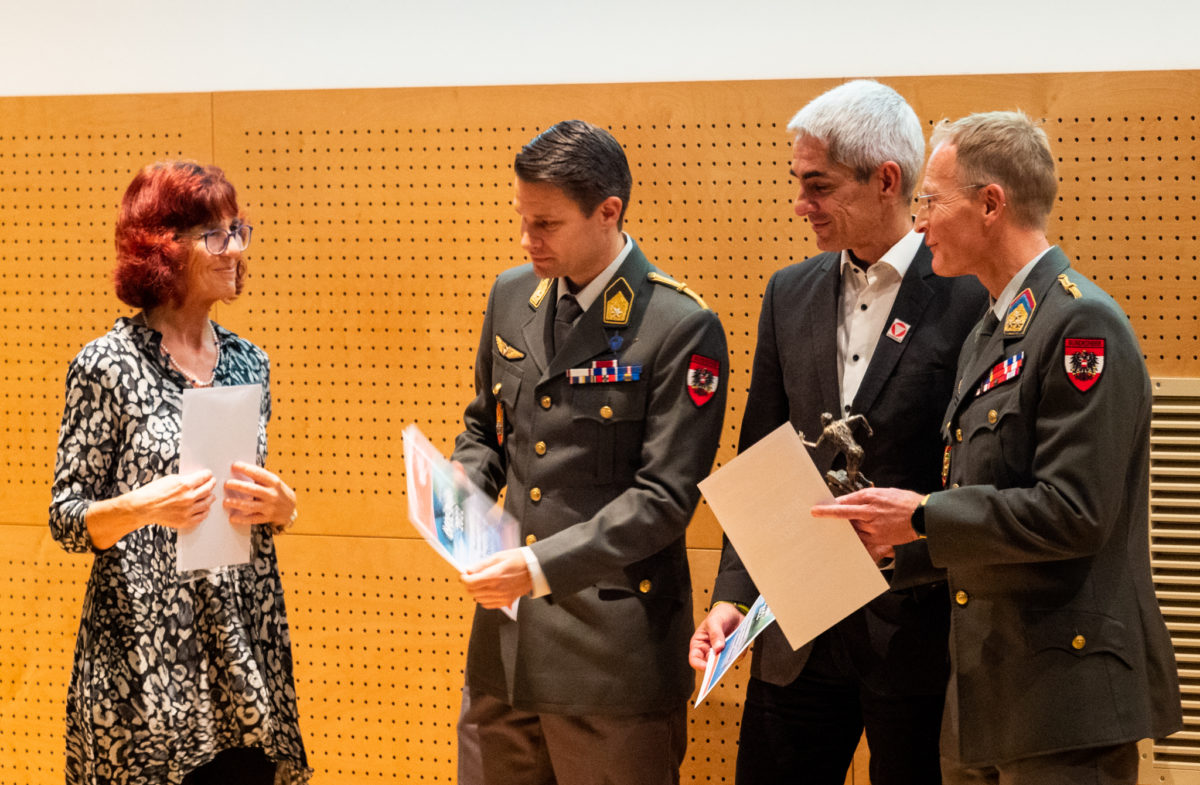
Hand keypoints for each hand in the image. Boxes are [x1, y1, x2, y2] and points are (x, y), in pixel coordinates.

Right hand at [128, 470, 216, 529]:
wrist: (142, 508)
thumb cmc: (153, 493)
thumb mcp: (170, 479)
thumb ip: (185, 480)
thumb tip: (196, 480)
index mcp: (185, 485)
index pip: (204, 477)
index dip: (208, 475)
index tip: (209, 475)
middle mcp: (189, 498)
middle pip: (208, 490)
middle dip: (211, 485)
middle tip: (211, 483)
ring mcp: (188, 510)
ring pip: (207, 504)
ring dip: (210, 498)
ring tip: (210, 496)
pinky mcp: (185, 521)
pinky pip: (201, 517)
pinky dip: (205, 512)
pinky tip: (205, 508)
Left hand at [223, 461, 296, 527]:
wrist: (290, 508)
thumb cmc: (278, 491)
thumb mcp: (274, 482)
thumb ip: (260, 478)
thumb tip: (240, 470)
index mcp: (274, 482)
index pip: (258, 473)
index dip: (245, 469)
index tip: (234, 465)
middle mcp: (272, 494)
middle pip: (252, 489)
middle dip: (238, 486)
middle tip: (227, 484)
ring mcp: (270, 507)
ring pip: (250, 506)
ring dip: (237, 503)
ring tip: (226, 502)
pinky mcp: (267, 517)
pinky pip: (252, 519)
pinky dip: (241, 519)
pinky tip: (232, 517)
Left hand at [460, 549, 532, 608]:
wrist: (535, 569)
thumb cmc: (519, 560)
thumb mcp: (499, 556)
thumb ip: (482, 565)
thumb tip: (468, 570)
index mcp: (494, 575)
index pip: (470, 582)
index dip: (464, 578)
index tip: (464, 575)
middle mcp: (497, 588)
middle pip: (472, 592)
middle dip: (468, 584)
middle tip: (471, 577)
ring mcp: (502, 597)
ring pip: (478, 599)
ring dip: (476, 592)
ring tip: (480, 583)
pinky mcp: (506, 601)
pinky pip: (488, 605)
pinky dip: (483, 599)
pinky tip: (487, 591)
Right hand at [688, 602, 745, 670]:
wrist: (734, 612)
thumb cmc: (719, 615)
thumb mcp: (714, 621)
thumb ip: (715, 634)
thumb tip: (718, 648)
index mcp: (699, 644)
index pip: (695, 659)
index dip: (699, 665)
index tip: (708, 666)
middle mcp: (709, 651)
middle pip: (709, 665)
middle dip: (715, 665)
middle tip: (722, 661)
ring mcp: (721, 654)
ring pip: (723, 664)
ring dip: (727, 660)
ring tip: (731, 650)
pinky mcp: (732, 653)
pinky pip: (734, 658)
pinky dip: (736, 655)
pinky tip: (738, 647)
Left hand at [810, 487, 924, 554]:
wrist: (923, 515)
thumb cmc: (904, 502)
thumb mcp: (884, 493)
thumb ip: (865, 498)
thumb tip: (848, 502)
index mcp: (871, 497)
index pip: (844, 502)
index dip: (829, 506)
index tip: (816, 509)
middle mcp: (870, 511)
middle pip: (844, 514)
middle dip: (829, 514)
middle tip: (816, 514)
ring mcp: (873, 526)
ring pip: (853, 527)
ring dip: (849, 526)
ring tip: (857, 524)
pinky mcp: (878, 538)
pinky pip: (862, 538)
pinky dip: (858, 535)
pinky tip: (861, 533)